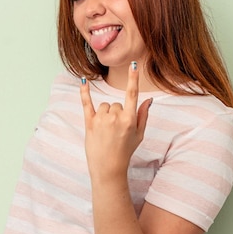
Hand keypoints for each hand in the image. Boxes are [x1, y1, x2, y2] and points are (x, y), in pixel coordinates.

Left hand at [80, 62, 152, 180]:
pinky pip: (87, 103)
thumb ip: (143, 116)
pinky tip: (83, 81)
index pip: (132, 95)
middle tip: (116, 131)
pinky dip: (84, 92)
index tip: (133, 65)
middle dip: (117, 114)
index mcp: (130, 120)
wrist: (108, 168)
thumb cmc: (125, 151)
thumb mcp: (139, 135)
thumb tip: (148, 100)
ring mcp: (101, 120)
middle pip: (116, 104)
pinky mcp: (89, 123)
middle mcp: (115, 118)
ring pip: (104, 106)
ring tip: (106, 131)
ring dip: (105, 114)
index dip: (133, 79)